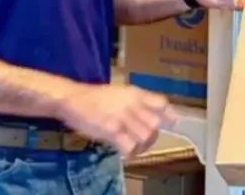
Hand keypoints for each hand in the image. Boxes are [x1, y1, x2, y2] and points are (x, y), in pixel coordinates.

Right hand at [57, 83, 176, 156]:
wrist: (73, 99)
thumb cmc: (96, 97)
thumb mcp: (120, 93)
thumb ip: (136, 102)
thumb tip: (153, 115)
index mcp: (135, 93)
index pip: (161, 103)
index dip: (169, 115)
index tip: (171, 123)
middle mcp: (132, 104)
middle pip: (155, 124)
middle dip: (152, 134)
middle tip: (143, 140)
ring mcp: (122, 117)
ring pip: (145, 136)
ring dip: (141, 145)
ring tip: (133, 146)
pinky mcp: (111, 130)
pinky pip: (129, 146)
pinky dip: (129, 152)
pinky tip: (124, 150)